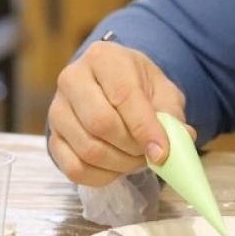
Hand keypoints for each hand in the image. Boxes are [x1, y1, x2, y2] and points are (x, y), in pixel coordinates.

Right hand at [46, 39, 192, 186]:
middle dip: (132, 148)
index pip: (124, 96)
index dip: (145, 129)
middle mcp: (72, 79)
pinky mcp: (52, 137)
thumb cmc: (138, 86)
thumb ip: (172, 115)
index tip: (162, 153)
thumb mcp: (162, 91)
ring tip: (137, 159)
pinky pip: (74, 169)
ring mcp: (57, 109)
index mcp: (103, 58)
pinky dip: (102, 176)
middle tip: (151, 155)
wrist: (110, 87)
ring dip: (120, 164)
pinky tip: (117, 168)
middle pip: (101, 124)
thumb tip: (182, 139)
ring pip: (87, 150)